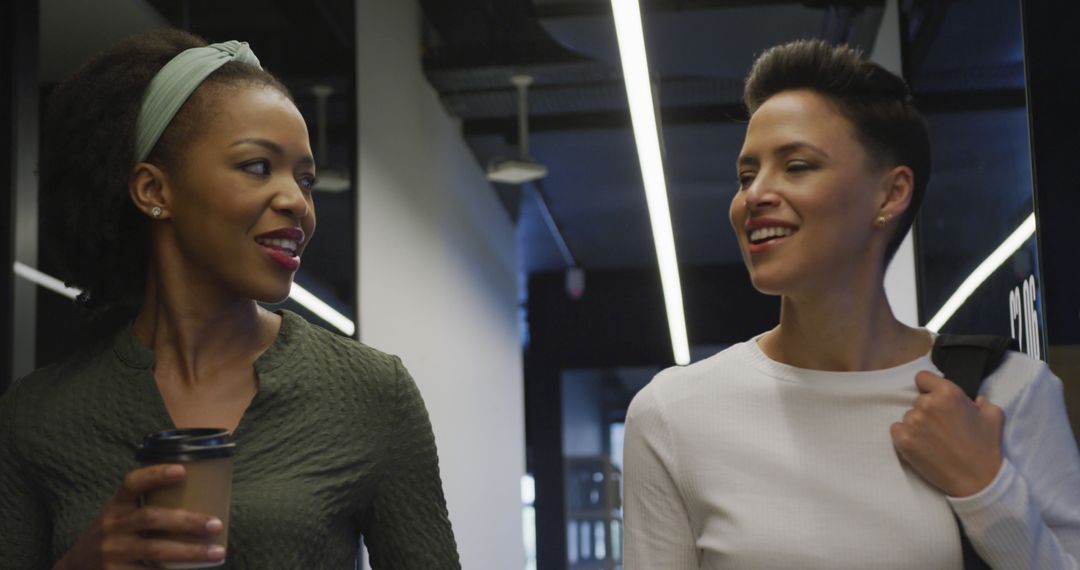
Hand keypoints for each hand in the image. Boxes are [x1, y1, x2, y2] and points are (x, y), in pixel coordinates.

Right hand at [53, 464, 224, 569]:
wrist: (76, 568)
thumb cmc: (114, 535)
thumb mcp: (120, 515)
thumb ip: (147, 505)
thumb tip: (204, 492)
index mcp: (116, 506)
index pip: (132, 483)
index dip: (155, 474)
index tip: (182, 470)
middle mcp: (112, 527)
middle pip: (151, 518)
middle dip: (187, 521)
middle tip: (215, 524)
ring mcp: (112, 553)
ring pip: (156, 551)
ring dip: (190, 552)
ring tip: (218, 552)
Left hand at [890, 371, 1004, 497]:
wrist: (977, 480)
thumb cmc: (986, 447)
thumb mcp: (993, 415)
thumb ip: (980, 400)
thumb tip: (973, 399)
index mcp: (947, 393)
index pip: (922, 378)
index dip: (929, 387)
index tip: (935, 398)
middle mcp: (927, 404)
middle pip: (918, 400)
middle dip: (928, 410)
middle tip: (942, 426)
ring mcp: (913, 422)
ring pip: (909, 416)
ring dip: (918, 424)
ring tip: (935, 440)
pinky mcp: (903, 440)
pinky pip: (897, 429)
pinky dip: (905, 436)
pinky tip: (921, 445)